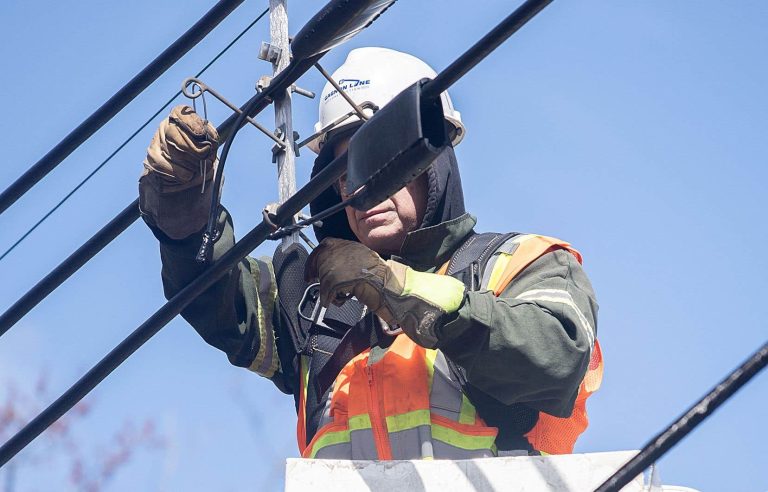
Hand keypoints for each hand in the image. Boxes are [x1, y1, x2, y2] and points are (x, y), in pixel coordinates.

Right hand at [139, 105, 218, 238]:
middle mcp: (164, 128)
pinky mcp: (150, 162)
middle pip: (176, 133)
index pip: (181, 113)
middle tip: (204, 158)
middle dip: (195, 149)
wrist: (186, 189)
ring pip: (172, 150)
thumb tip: (208, 137)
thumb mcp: (211, 149)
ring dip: (189, 163)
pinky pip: (166, 166)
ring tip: (194, 168)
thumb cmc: (201, 164)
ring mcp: (155, 144)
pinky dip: (180, 174)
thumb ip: (210, 139)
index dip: (192, 123)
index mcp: (179, 120)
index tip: (202, 134)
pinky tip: (185, 176)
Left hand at [305, 238, 466, 347]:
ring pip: (323, 276)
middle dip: (313, 269)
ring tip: (336, 297)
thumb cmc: (388, 280)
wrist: (397, 287)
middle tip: (310, 280)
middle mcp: (347, 251)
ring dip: (326, 288)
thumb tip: (339, 268)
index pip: (327, 244)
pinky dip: (330, 299)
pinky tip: (340, 302)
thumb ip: (355, 264)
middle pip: (319, 257)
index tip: (313, 267)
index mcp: (354, 246)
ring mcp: (343, 264)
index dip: (318, 255)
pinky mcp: (341, 279)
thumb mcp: (369, 266)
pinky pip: (327, 291)